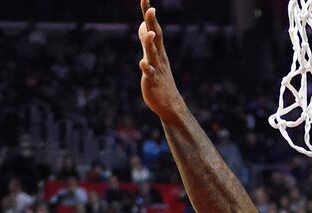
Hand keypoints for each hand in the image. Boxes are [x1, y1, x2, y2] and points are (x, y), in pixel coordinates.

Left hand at [138, 0, 185, 120]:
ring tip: (148, 31)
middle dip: (152, 22)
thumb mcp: (152, 56)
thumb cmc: (159, 78)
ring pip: (153, 53)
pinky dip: (146, 67)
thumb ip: (146, 40)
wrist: (169, 103)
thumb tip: (143, 25)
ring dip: (150, 43)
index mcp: (158, 49)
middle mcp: (158, 56)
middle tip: (150, 8)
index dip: (148, 14)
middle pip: (155, 36)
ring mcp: (156, 67)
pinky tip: (142, 62)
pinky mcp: (152, 80)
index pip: (153, 27)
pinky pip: (149, 73)